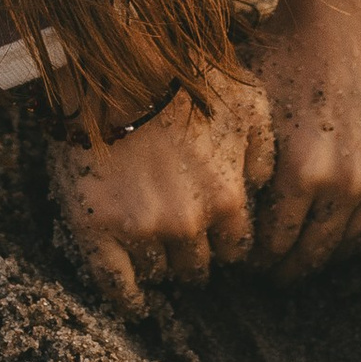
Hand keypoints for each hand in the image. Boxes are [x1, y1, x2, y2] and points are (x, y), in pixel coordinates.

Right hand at [48, 69, 273, 313]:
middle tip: (177, 233)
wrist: (115, 60)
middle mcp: (189, 223)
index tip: (212, 232)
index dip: (223, 241)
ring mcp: (141, 229)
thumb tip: (263, 187)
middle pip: (198, 266)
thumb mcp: (248, 104)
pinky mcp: (97, 229)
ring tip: (150, 245)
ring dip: (160, 263)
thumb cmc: (184, 75)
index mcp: (228, 199)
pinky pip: (115, 285)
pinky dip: (126, 299)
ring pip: (160, 272)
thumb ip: (263, 152)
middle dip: (192, 253)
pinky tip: (133, 301)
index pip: (234, 249)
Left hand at [241, 0, 360, 281]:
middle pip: (318, 251)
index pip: (276, 245)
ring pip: (359, 239)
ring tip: (314, 255)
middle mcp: (349, 180)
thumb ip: (233, 161)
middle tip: (279, 274)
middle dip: (293, 267)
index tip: (250, 263)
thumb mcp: (245, 105)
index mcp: (302, 172)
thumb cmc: (284, 53)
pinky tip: (354, 230)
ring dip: (334, 253)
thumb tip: (209, 209)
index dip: (259, 259)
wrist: (346, 16)